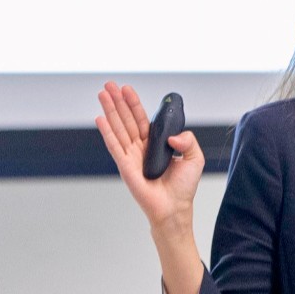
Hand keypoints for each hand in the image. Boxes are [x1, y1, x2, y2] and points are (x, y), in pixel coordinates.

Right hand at [96, 81, 204, 231]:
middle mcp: (141, 147)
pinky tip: (100, 119)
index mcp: (155, 143)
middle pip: (127, 119)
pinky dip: (106, 132)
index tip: (127, 89)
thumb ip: (188, 140)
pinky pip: (114, 145)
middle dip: (118, 101)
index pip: (142, 118)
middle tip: (109, 85)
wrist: (174, 208)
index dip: (134, 103)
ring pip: (119, 128)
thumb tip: (172, 136)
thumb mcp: (194, 158)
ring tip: (102, 94)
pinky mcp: (125, 166)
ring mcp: (131, 156)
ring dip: (109, 110)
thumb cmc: (184, 188)